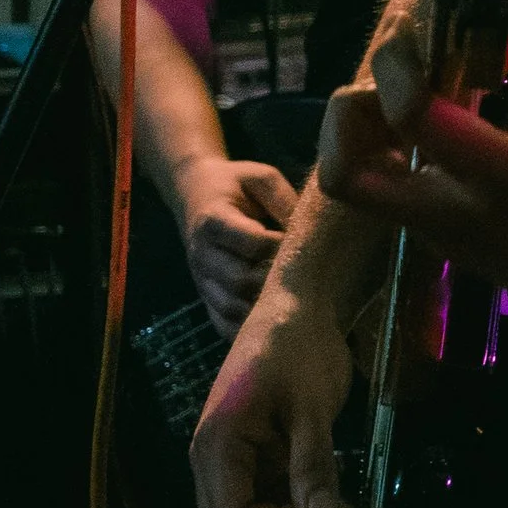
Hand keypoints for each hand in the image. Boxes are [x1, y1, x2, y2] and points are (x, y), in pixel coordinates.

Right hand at [169, 152, 296, 337]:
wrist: (195, 194)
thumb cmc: (236, 185)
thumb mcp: (261, 178)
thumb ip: (284, 199)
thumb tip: (312, 232)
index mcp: (213, 220)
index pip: (252, 242)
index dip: (281, 246)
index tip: (303, 242)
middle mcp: (201, 254)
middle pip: (240, 280)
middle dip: (276, 280)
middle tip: (303, 275)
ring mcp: (201, 280)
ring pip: (231, 308)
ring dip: (265, 307)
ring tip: (293, 298)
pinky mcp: (205, 298)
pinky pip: (223, 324)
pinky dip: (249, 329)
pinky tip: (275, 321)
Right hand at [191, 276, 352, 507]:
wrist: (294, 310)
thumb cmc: (301, 350)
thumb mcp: (315, 408)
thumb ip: (313, 465)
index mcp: (218, 447)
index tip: (316, 501)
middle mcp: (208, 460)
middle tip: (316, 500)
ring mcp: (222, 460)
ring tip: (315, 484)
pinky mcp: (239, 457)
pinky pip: (252, 501)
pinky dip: (281, 504)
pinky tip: (309, 476)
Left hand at [317, 22, 507, 337]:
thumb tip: (495, 23)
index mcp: (507, 178)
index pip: (412, 116)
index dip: (395, 66)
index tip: (410, 37)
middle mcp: (462, 218)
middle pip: (347, 178)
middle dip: (345, 120)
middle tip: (385, 85)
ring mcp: (452, 244)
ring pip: (367, 194)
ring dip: (369, 142)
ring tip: (414, 104)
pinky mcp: (455, 255)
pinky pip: (400, 206)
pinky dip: (401, 163)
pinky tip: (446, 137)